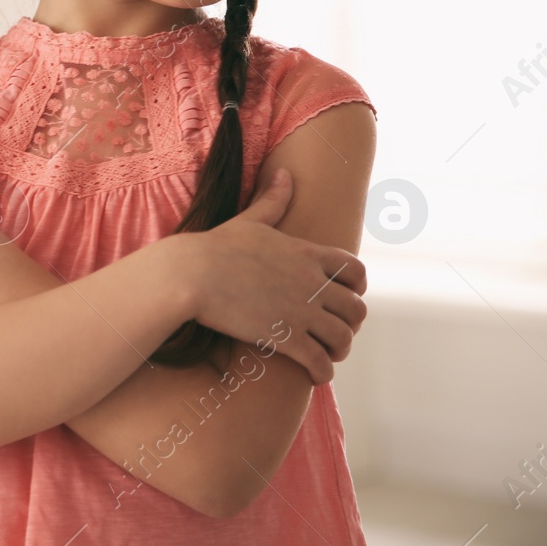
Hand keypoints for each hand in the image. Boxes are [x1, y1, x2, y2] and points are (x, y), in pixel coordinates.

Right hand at [183, 168, 367, 384]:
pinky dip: (323, 372)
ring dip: (339, 350)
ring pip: (343, 337)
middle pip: (356, 309)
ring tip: (328, 356)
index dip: (357, 288)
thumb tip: (285, 173)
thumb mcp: (249, 220)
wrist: (190, 274)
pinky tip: (315, 374)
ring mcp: (301, 311)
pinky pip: (319, 361)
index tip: (344, 297)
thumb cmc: (214, 247)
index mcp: (306, 253)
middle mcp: (312, 282)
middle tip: (336, 331)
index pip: (355, 271)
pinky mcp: (286, 336)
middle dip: (351, 323)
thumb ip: (272, 199)